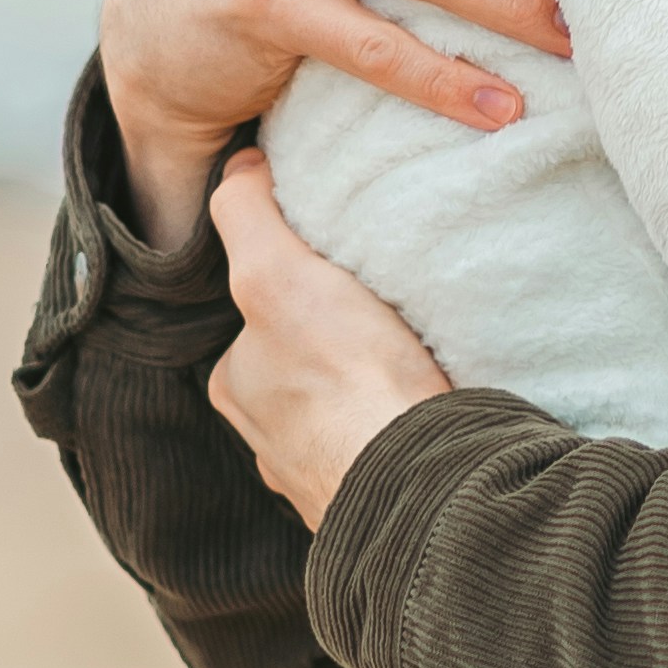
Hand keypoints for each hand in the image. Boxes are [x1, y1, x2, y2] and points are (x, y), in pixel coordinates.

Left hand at [206, 146, 450, 526]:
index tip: (338, 276)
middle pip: (302, 370)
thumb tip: (238, 167)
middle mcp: (270, 442)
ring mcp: (325, 478)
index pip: (259, 319)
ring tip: (415, 362)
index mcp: (236, 387)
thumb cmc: (345, 379)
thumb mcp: (275, 275)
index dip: (297, 288)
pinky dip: (402, 430)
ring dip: (371, 395)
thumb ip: (247, 216)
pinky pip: (388, 451)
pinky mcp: (382, 499)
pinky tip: (431, 409)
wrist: (422, 479)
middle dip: (335, 349)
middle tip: (385, 318)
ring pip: (345, 417)